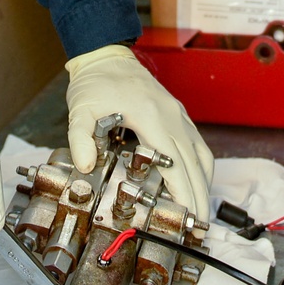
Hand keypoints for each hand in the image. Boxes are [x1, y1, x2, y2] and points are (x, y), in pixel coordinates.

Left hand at [66, 44, 213, 221]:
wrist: (106, 56)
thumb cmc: (94, 82)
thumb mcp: (79, 110)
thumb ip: (79, 138)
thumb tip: (86, 166)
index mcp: (149, 117)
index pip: (174, 162)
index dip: (184, 192)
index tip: (188, 216)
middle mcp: (170, 117)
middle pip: (193, 165)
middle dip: (198, 198)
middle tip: (198, 228)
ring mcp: (177, 115)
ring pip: (200, 155)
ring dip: (203, 184)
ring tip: (198, 213)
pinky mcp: (177, 114)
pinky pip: (197, 144)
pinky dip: (200, 167)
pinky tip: (196, 182)